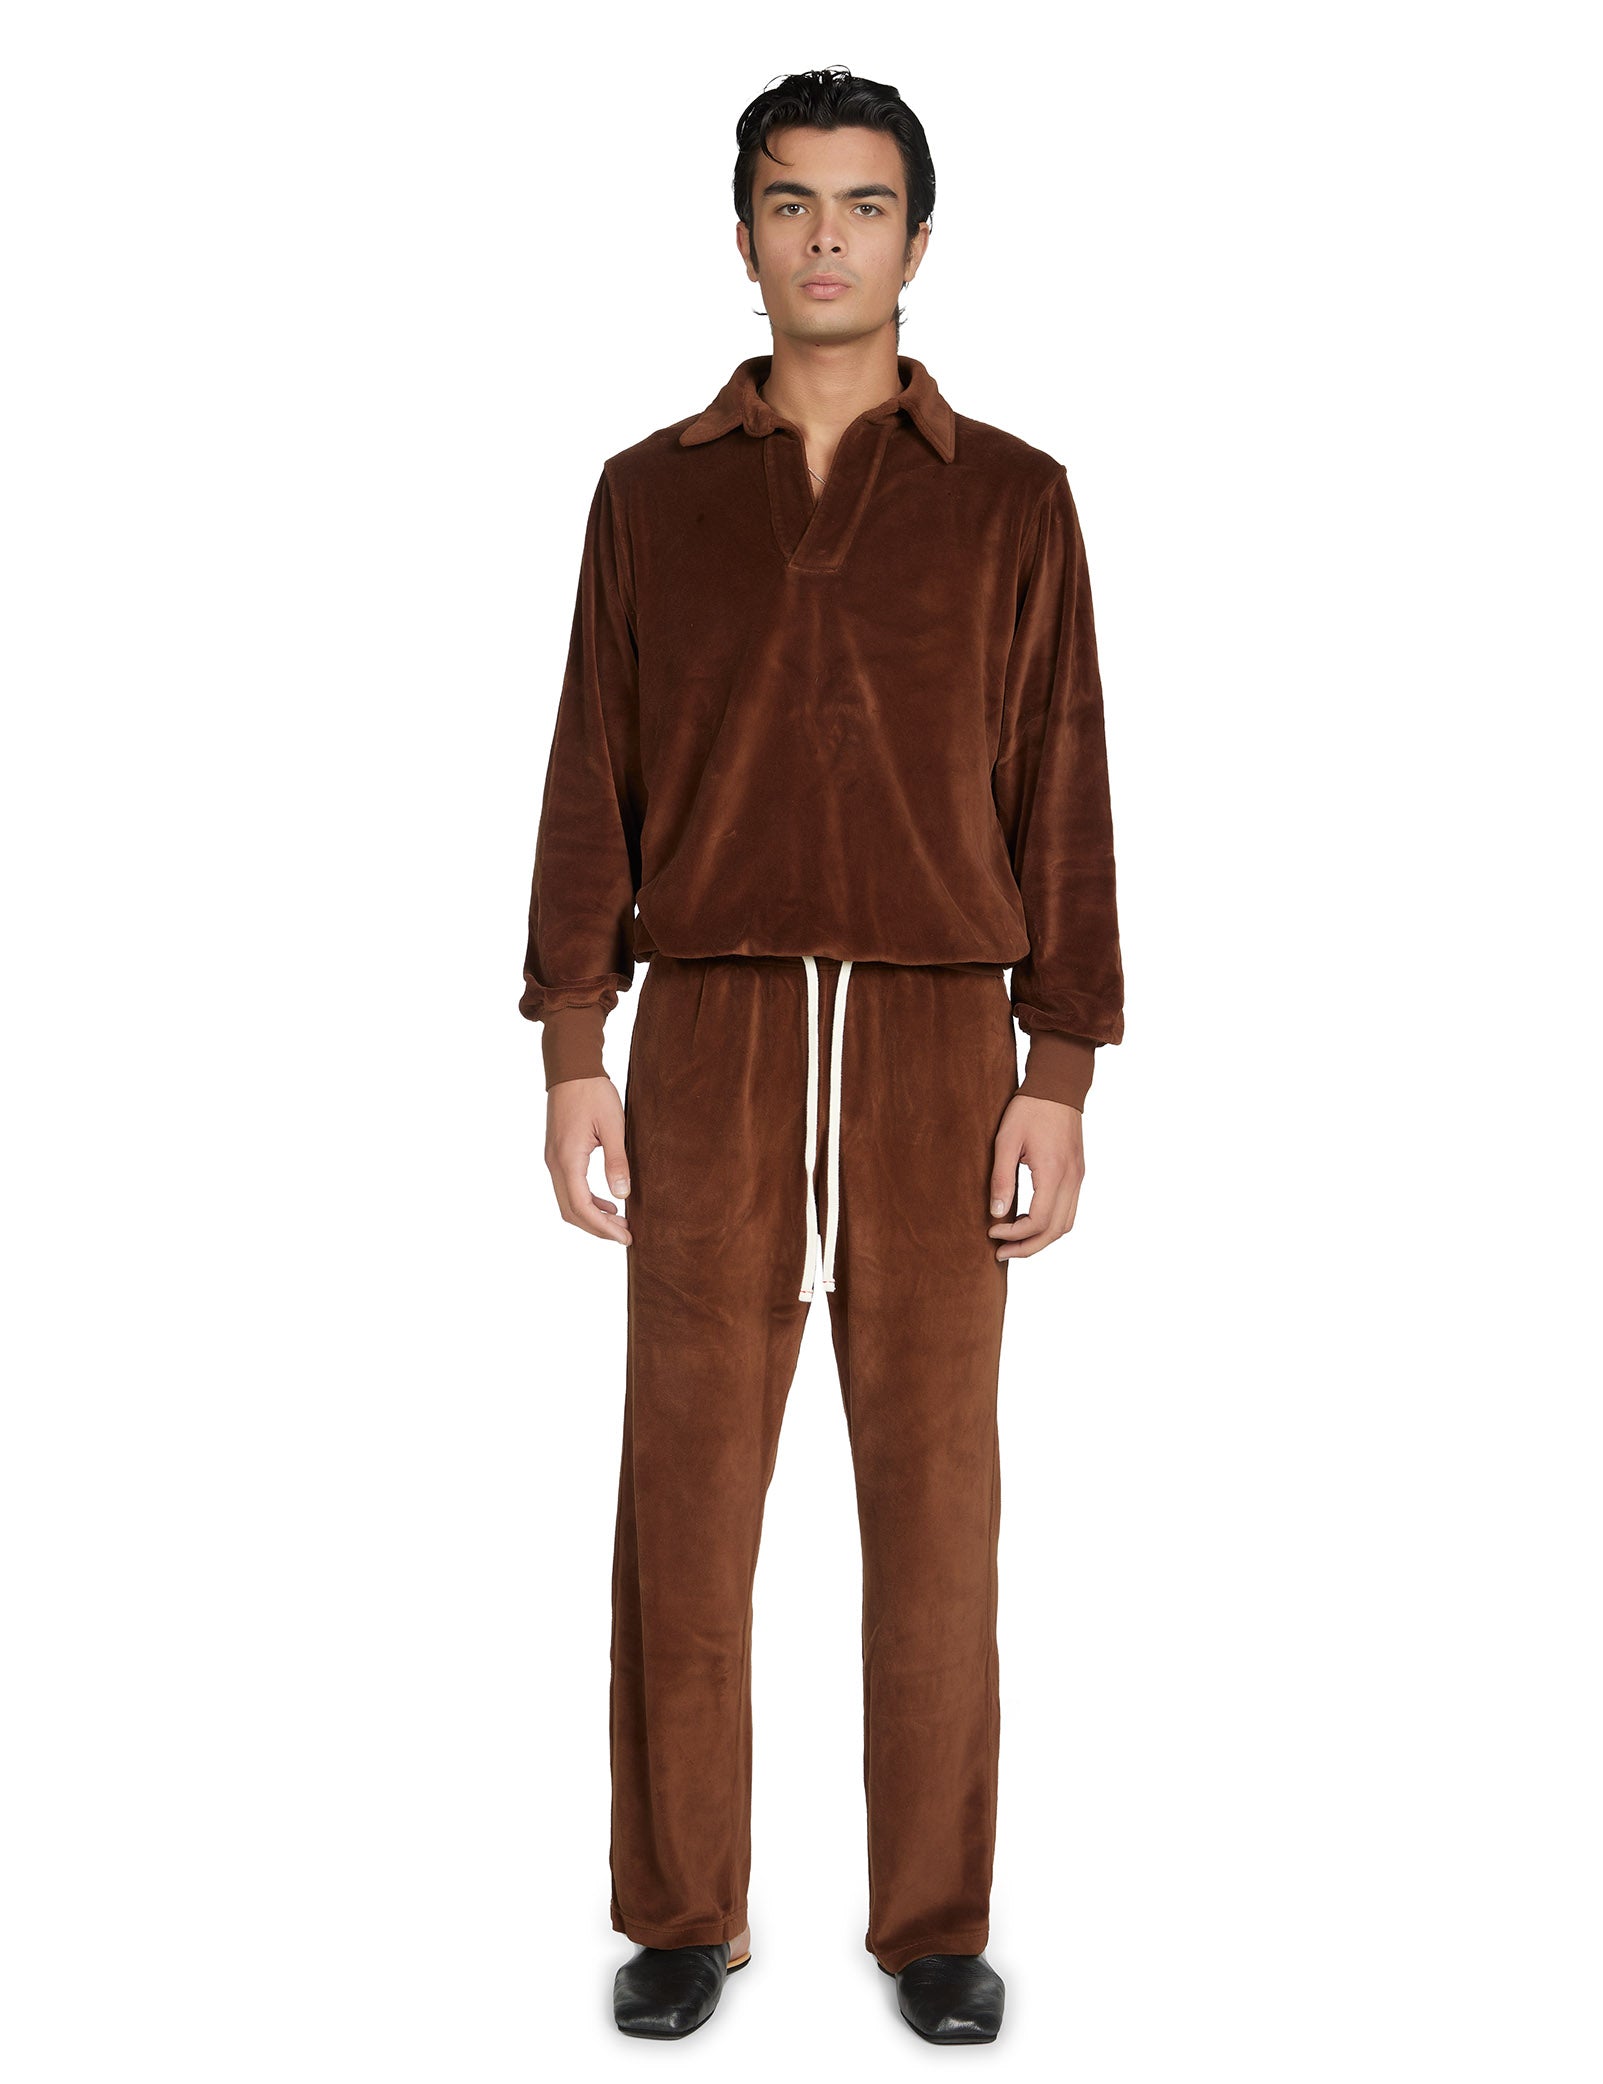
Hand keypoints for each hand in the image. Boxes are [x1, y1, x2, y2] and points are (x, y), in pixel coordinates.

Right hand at [544, 1076, 632, 1245]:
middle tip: (625, 1236)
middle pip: (571, 1211)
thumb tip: (622, 1195)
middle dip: (597, 1228)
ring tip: (619, 1223)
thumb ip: (617, 1161)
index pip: (581, 1207)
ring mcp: (553, 1160)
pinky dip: (586, 1201)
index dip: (603, 1228)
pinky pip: (568, 1188)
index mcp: (568, 1159)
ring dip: (591, 1216)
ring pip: (567, 1202)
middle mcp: (555, 1164)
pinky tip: (608, 1202)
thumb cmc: (593, 1093)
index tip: (625, 1237)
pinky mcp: (557, 1154)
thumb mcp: (614, 1125)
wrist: (571, 1069)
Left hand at [987, 1093, 1083, 1258]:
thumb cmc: (1029, 1109)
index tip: (992, 1232)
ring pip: (1066, 1224)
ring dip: (1041, 1239)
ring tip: (1015, 1243)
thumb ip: (1001, 1179)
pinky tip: (1030, 1222)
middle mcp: (1072, 1179)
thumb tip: (996, 1213)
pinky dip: (1051, 1225)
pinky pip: (1069, 1210)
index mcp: (1054, 1173)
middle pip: (1055, 1231)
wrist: (1058, 1086)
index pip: (1038, 1221)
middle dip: (1028, 1247)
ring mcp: (1078, 1177)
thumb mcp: (1005, 1140)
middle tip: (1001, 1253)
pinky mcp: (1078, 1174)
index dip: (1015, 1235)